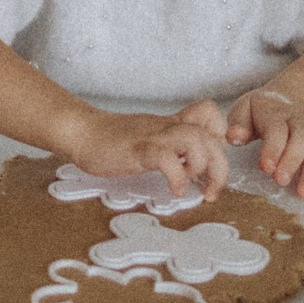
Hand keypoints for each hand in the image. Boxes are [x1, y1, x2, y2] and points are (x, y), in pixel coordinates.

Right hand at [72, 101, 231, 200]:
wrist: (82, 132)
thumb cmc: (113, 140)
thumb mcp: (150, 139)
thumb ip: (170, 147)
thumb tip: (190, 168)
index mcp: (171, 124)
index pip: (210, 113)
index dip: (220, 134)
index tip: (214, 160)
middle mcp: (167, 127)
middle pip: (211, 134)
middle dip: (220, 165)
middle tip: (212, 188)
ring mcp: (153, 136)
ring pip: (195, 139)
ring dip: (201, 166)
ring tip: (192, 185)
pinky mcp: (137, 149)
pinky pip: (165, 158)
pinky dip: (176, 176)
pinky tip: (174, 189)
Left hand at [226, 87, 303, 198]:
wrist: (289, 99)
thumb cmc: (260, 111)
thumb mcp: (244, 109)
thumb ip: (238, 124)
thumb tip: (234, 137)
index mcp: (275, 113)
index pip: (276, 129)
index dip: (272, 148)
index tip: (266, 167)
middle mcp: (298, 122)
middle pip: (300, 139)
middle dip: (292, 160)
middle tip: (281, 180)